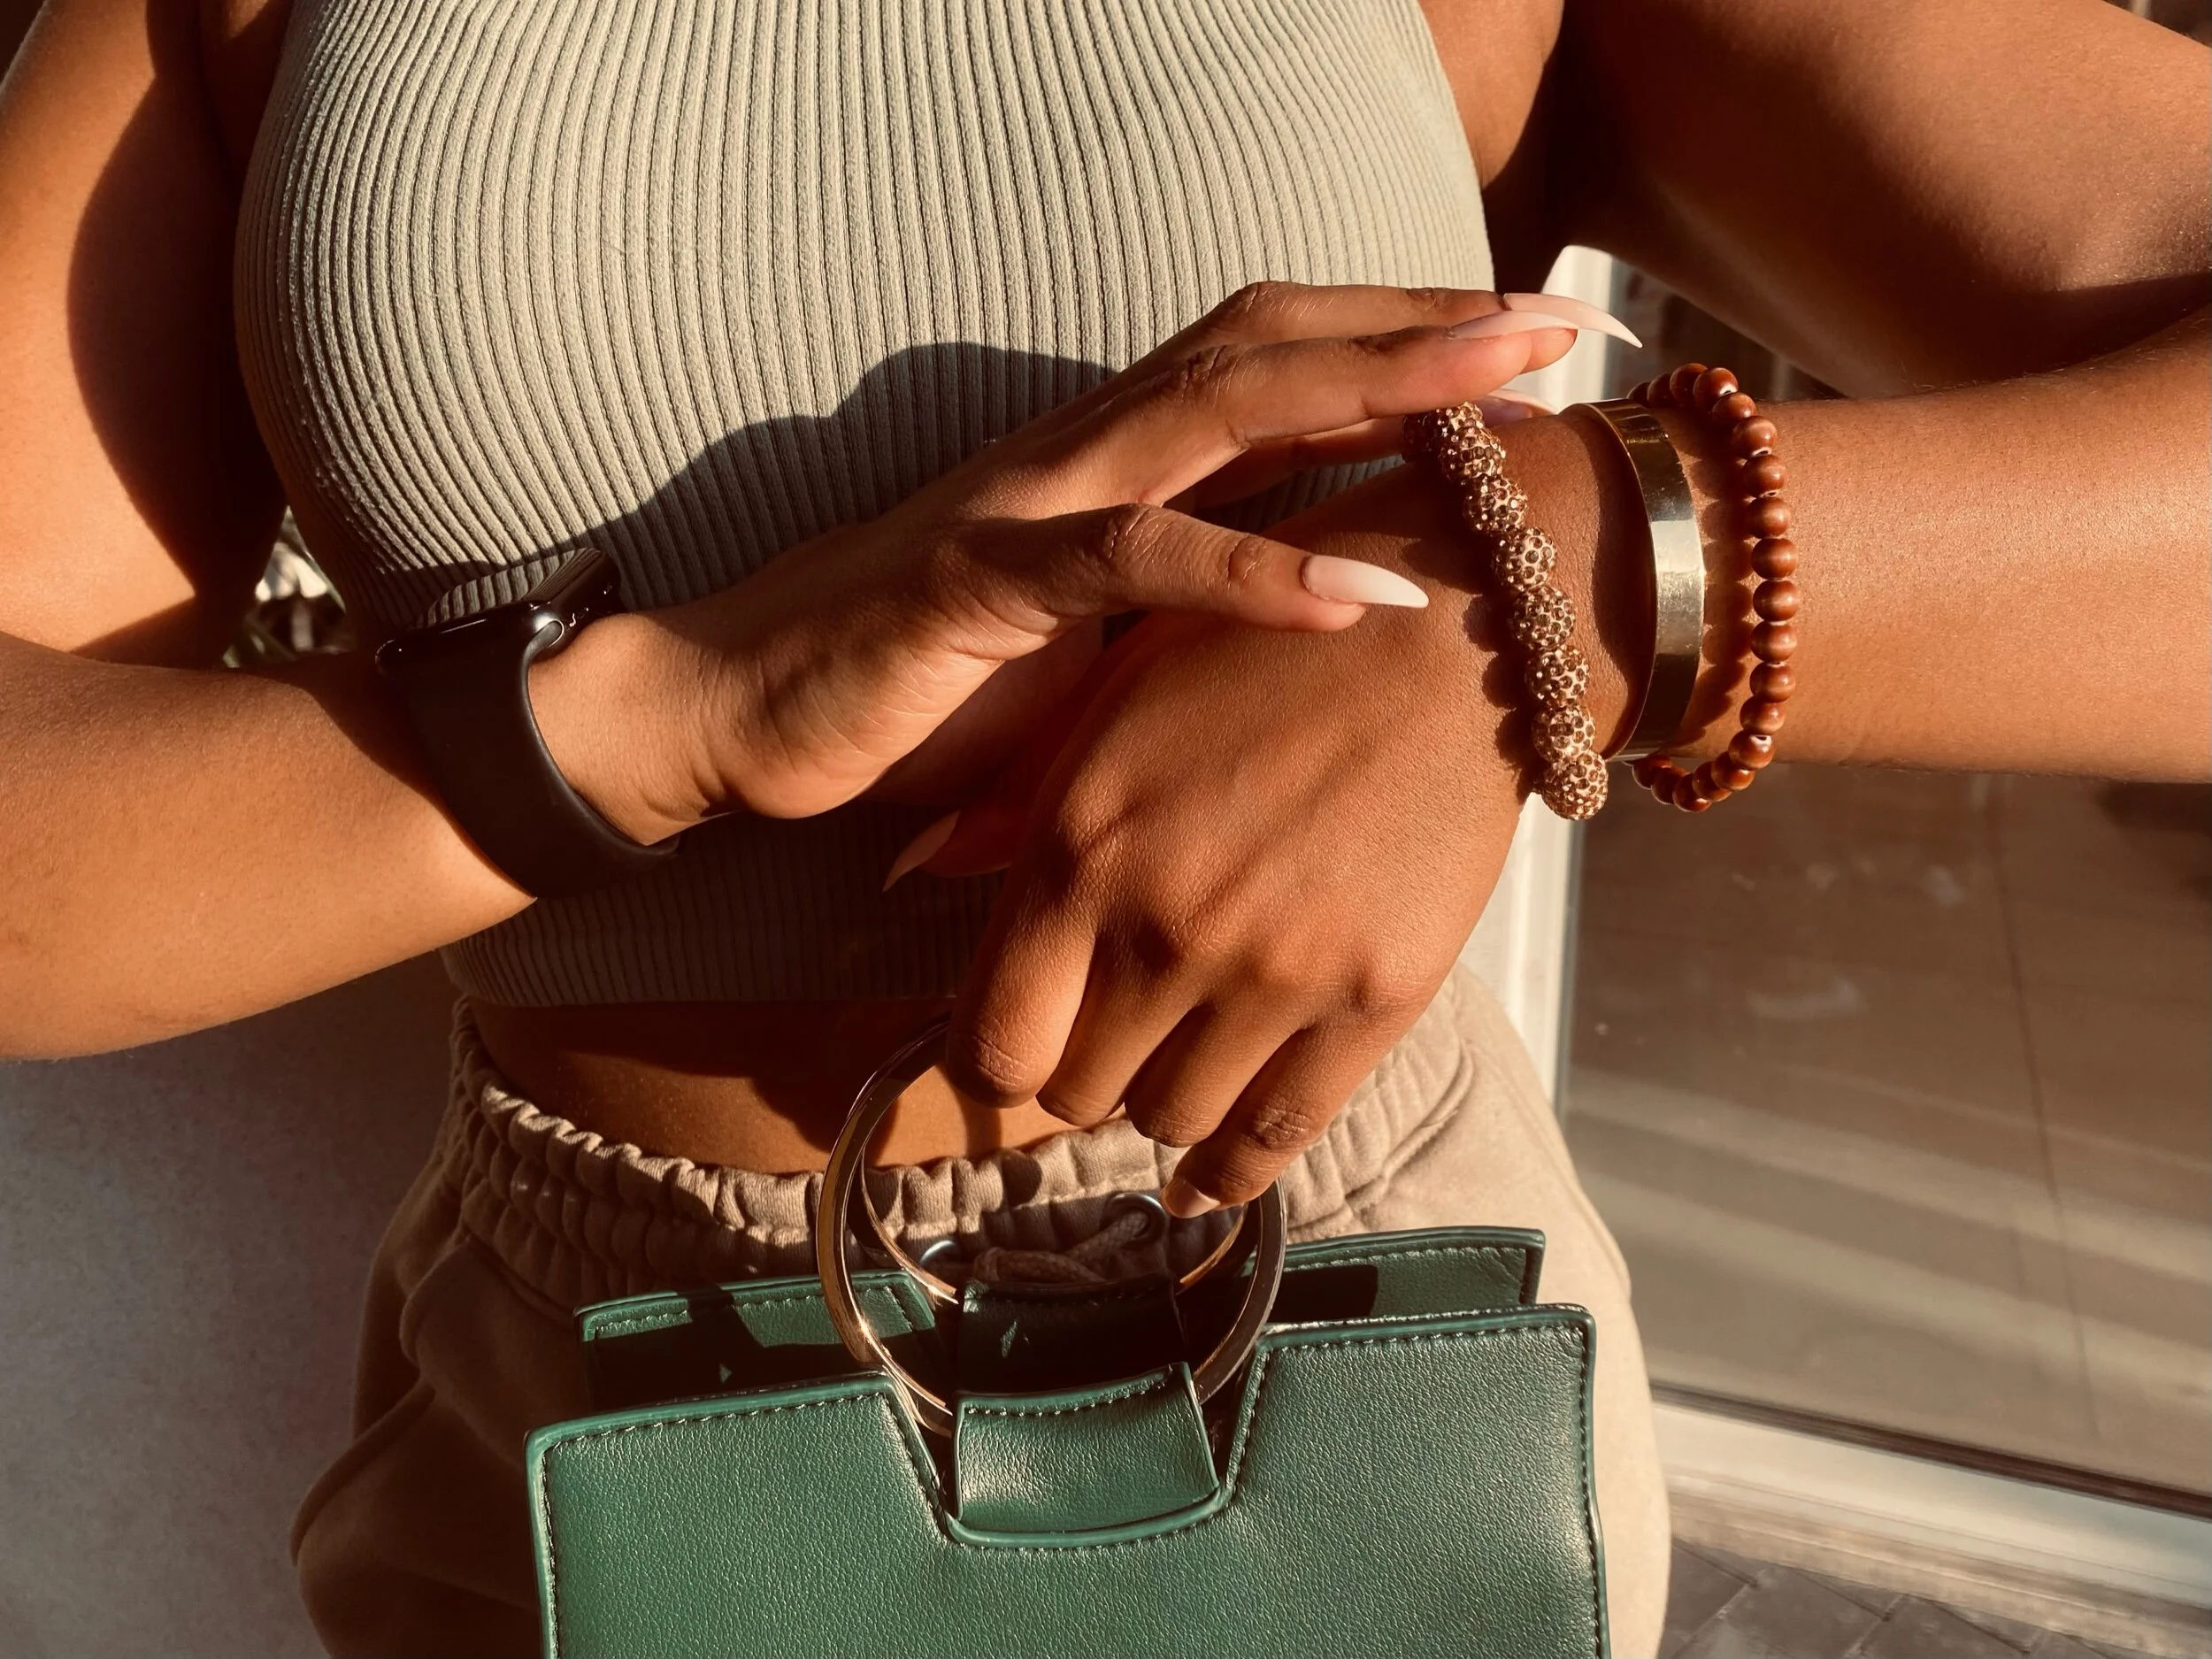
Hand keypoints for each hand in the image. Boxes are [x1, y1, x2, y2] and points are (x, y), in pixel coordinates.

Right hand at [539, 285, 1592, 840]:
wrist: (732, 711)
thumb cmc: (909, 686)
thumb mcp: (1078, 650)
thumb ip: (1177, 621)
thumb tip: (1302, 641)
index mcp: (1106, 463)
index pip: (1270, 362)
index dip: (1400, 340)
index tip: (1524, 348)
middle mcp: (1078, 453)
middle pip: (1270, 344)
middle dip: (1421, 330)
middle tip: (1558, 326)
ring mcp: (1028, 504)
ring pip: (1216, 411)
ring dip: (1368, 396)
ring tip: (1499, 402)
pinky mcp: (977, 583)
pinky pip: (1132, 562)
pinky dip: (1252, 570)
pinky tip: (1360, 596)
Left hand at [915, 412, 1637, 1211]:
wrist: (1446, 640)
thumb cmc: (1261, 658)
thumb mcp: (1111, 708)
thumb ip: (1013, 807)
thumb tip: (917, 870)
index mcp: (1081, 850)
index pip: (991, 1041)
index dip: (993, 1061)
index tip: (1017, 1046)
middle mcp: (1166, 926)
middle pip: (1076, 1095)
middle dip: (1078, 1079)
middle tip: (1104, 1045)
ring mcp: (1274, 972)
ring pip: (1169, 1121)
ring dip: (1157, 1108)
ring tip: (1170, 1068)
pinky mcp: (1374, 999)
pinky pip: (1277, 1136)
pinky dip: (1230, 1173)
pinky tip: (1206, 1179)